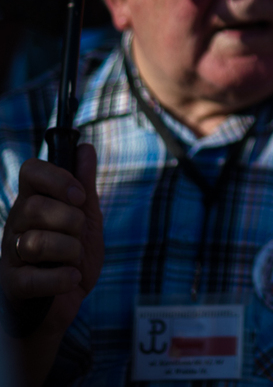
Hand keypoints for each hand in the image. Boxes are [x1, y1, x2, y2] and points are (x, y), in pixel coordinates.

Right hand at [1, 144, 103, 336]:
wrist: (65, 302)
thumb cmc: (70, 257)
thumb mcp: (85, 218)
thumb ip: (84, 186)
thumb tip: (85, 148)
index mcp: (34, 203)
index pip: (31, 171)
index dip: (57, 178)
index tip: (79, 196)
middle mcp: (16, 225)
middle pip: (34, 206)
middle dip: (69, 221)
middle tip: (76, 234)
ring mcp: (10, 256)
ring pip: (35, 242)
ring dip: (68, 251)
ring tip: (73, 259)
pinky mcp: (14, 286)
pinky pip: (33, 278)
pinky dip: (62, 278)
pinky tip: (71, 278)